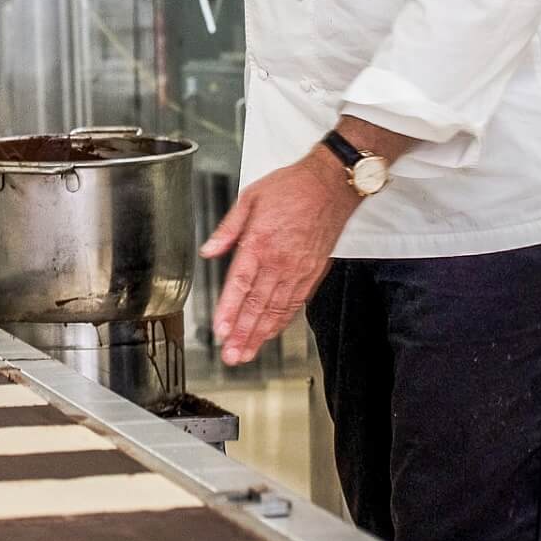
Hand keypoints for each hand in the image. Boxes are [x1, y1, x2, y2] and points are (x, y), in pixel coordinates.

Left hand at [200, 150, 359, 364]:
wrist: (331, 185)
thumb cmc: (292, 187)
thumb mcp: (250, 198)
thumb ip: (228, 229)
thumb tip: (209, 250)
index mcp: (260, 242)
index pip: (240, 284)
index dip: (229, 310)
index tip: (220, 331)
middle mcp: (280, 261)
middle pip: (258, 305)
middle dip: (243, 333)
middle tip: (231, 355)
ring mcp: (299, 270)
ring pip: (276, 310)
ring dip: (260, 334)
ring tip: (246, 352)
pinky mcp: (313, 273)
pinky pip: (295, 304)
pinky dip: (281, 322)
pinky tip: (271, 333)